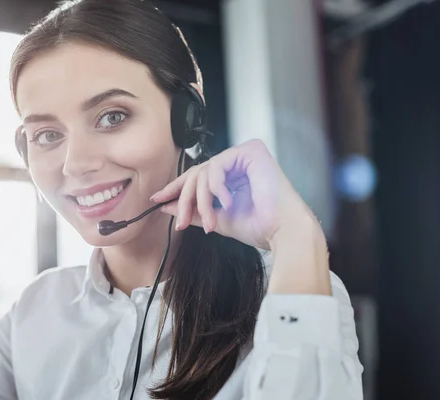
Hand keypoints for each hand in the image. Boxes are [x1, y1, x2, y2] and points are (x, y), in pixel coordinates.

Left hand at [151, 139, 319, 249]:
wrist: (282, 231)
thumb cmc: (258, 227)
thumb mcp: (216, 220)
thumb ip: (194, 211)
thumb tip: (166, 206)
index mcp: (231, 177)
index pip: (197, 177)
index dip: (176, 188)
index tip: (157, 200)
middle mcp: (237, 163)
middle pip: (197, 173)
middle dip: (184, 198)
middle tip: (179, 220)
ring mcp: (244, 155)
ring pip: (204, 171)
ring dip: (202, 200)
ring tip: (209, 222)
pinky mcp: (251, 150)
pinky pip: (218, 165)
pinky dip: (217, 186)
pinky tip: (227, 202)